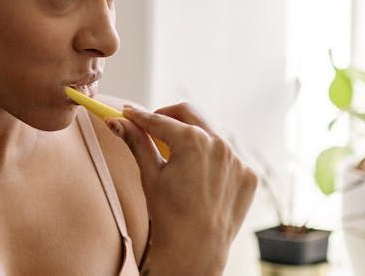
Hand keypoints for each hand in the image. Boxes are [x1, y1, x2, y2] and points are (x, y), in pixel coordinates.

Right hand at [108, 103, 256, 275]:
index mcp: (193, 140)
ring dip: (191, 137)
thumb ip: (136, 142)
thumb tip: (115, 121)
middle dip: (167, 116)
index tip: (127, 113)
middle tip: (151, 127)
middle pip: (188, 113)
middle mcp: (220, 144)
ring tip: (176, 157)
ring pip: (209, 133)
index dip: (139, 116)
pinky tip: (198, 177)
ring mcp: (237, 160)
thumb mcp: (149, 174)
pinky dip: (211, 158)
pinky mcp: (248, 175)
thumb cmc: (169, 215)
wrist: (196, 251)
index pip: (159, 119)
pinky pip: (227, 156)